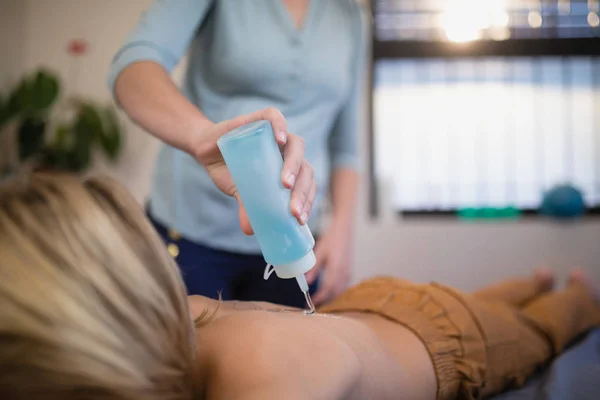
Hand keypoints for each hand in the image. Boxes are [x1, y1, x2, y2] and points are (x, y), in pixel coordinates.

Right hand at [190, 107, 316, 234]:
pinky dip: (280, 126)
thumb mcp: (239, 192)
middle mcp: (287, 152)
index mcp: (289, 170)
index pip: (307, 184)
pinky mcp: (260, 119)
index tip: (300, 219)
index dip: (307, 200)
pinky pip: (275, 117)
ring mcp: (275, 135)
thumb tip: (250, 231)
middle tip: (293, 211)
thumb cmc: (229, 172)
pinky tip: (280, 140)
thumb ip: (249, 207)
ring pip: (296, 145)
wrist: (206, 151)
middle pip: (305, 167)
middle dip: (301, 191)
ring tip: (285, 183)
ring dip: (293, 164)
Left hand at [305, 224, 352, 305]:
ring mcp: (348, 272)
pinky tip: (329, 292)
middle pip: (334, 292)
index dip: (320, 297)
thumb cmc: (331, 238)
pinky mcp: (349, 270)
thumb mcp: (320, 251)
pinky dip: (336, 291)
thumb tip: (306, 282)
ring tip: (319, 300)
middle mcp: (344, 272)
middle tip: (313, 304)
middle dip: (324, 300)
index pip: (328, 288)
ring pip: (340, 290)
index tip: (311, 302)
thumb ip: (314, 268)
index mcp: (336, 267)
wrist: (345, 228)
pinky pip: (343, 286)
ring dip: (330, 297)